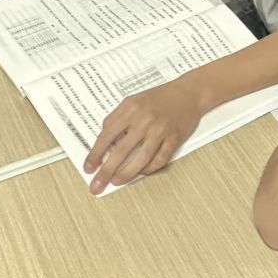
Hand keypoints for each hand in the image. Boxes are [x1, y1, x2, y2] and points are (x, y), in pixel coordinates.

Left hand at [83, 75, 204, 193]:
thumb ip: (117, 118)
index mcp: (130, 109)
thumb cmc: (160, 97)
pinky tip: (141, 172)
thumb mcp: (133, 100)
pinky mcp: (174, 138)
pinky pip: (159, 159)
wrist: (188, 92)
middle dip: (106, 172)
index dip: (95, 154)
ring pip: (140, 158)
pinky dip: (149, 169)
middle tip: (97, 185)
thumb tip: (105, 142)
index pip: (107, 135)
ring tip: (117, 182)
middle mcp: (144, 120)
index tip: (89, 167)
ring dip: (126, 174)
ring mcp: (160, 130)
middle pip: (121, 151)